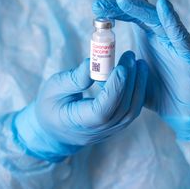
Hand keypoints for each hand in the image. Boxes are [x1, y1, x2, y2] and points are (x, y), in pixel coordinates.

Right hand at [14, 51, 147, 160]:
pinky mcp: (116, 125)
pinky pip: (131, 110)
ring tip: (138, 63)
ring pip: (131, 111)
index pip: (103, 110)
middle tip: (131, 56)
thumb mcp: (53, 89)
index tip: (121, 67)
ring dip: (138, 86)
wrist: (54, 132)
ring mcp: (109, 130)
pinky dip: (137, 92)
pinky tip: (137, 75)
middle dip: (130, 80)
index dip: (114, 89)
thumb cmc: (51, 107)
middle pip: (122, 109)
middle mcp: (98, 130)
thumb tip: (92, 62)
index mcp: (79, 122)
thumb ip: (73, 79)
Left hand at [93, 0, 189, 139]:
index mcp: (145, 34)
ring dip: (140, 6)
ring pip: (155, 18)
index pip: (129, 11)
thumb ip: (115, 68)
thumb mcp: (130, 76)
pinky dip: (171, 20)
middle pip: (141, 6)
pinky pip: (179, 34)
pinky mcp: (188, 52)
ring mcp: (173, 40)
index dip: (115, 0)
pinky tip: (163, 6)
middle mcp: (158, 33)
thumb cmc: (158, 90)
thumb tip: (93, 66)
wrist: (184, 111)